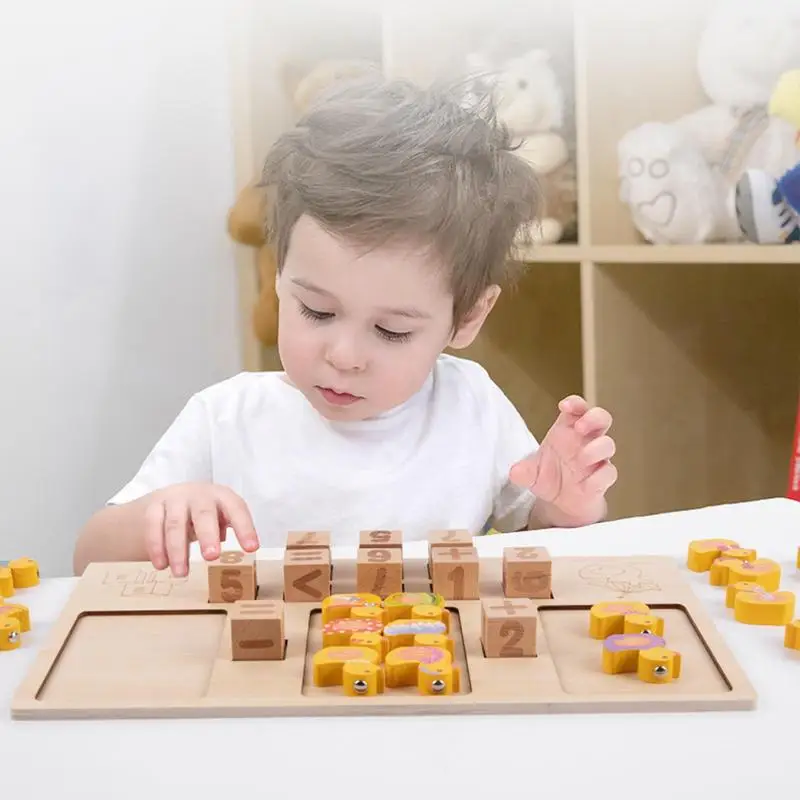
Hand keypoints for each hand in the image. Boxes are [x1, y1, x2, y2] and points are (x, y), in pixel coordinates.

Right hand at [142, 482, 258, 576]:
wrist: (174, 497)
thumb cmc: (206, 512)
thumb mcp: (221, 516)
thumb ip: (229, 530)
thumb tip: (242, 551)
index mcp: (222, 496)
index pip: (237, 509)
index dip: (245, 528)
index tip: (252, 548)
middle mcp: (199, 494)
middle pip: (204, 513)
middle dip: (208, 535)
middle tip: (211, 557)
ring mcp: (175, 499)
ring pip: (175, 523)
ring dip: (178, 550)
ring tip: (181, 574)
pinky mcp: (154, 506)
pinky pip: (153, 526)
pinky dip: (156, 547)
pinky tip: (161, 565)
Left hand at [509, 395, 616, 523]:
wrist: (561, 503)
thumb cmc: (549, 476)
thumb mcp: (530, 473)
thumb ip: (523, 471)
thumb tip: (515, 472)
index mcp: (567, 430)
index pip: (577, 409)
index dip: (575, 404)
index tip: (564, 406)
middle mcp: (585, 441)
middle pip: (601, 418)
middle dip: (594, 418)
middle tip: (580, 427)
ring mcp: (596, 459)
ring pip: (608, 444)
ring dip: (596, 448)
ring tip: (581, 458)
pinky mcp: (602, 479)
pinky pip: (608, 473)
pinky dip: (599, 476)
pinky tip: (585, 483)